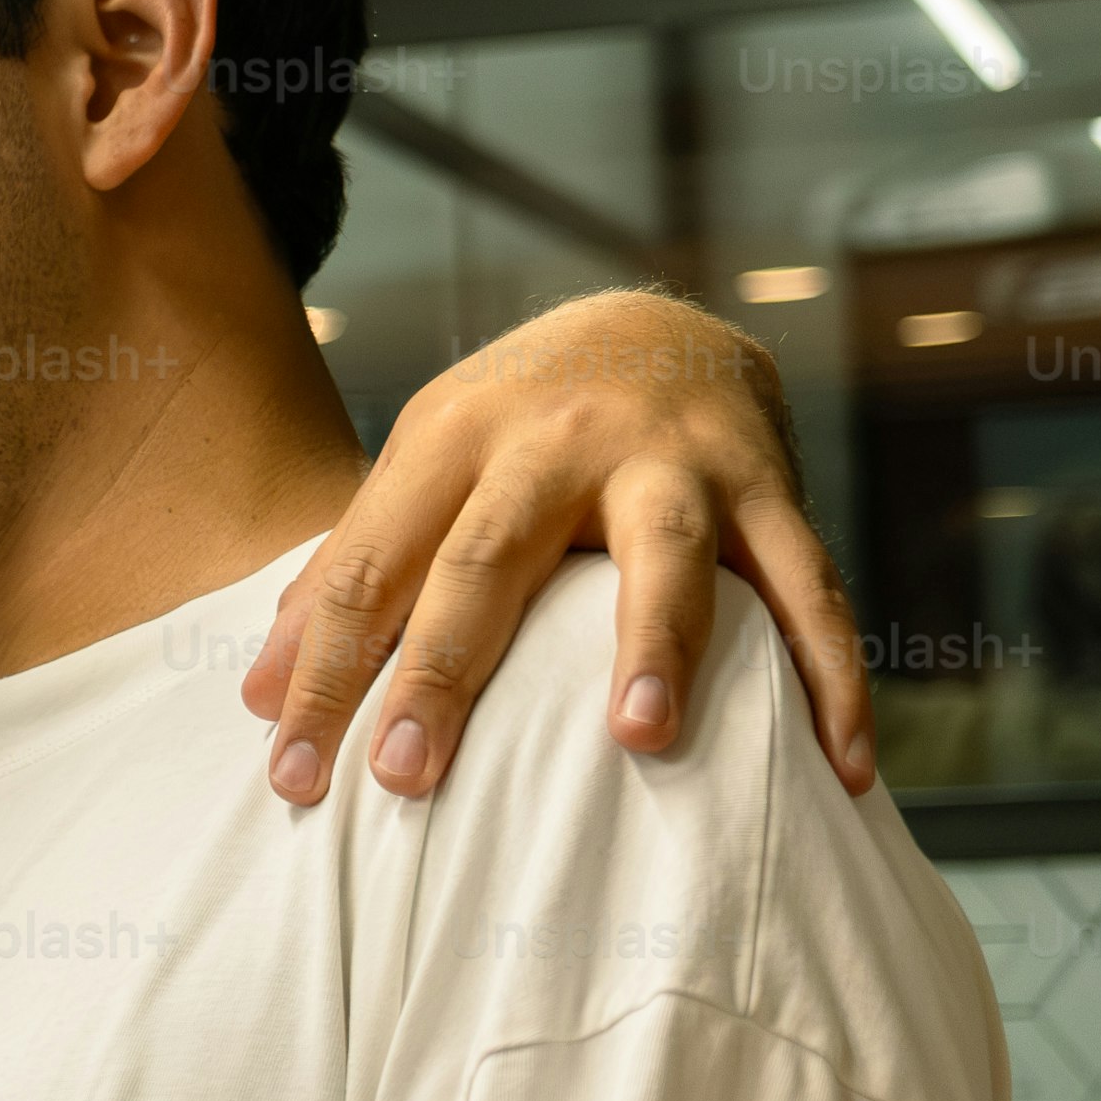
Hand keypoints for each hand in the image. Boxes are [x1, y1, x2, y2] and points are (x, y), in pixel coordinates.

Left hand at [251, 289, 873, 800]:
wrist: (654, 323)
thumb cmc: (514, 426)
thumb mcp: (421, 466)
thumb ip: (349, 573)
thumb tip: (259, 696)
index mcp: (453, 437)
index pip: (370, 566)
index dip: (324, 672)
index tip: (293, 776)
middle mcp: (558, 439)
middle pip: (490, 558)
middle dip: (445, 669)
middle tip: (405, 774)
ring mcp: (673, 459)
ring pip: (665, 553)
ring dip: (655, 646)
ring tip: (637, 740)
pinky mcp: (769, 485)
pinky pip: (811, 588)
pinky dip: (832, 677)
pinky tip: (841, 769)